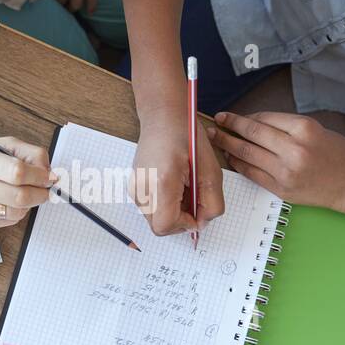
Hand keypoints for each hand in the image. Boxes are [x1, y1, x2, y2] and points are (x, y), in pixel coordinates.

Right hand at [0, 137, 53, 228]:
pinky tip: (8, 201)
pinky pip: (7, 221)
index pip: (18, 172)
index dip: (40, 176)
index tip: (49, 176)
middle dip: (41, 193)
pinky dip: (16, 212)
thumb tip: (50, 173)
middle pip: (20, 196)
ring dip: (29, 204)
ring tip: (25, 193)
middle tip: (46, 188)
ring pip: (16, 212)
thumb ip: (26, 153)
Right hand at [131, 107, 224, 235]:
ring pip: (155, 219)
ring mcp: (135, 188)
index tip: (197, 212)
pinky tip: (174, 184)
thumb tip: (202, 223)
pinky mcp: (134, 187)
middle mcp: (142, 187)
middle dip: (180, 219)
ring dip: (173, 212)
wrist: (163, 118)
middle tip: (193, 197)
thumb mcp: (210, 171)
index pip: (166, 225)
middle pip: (159, 226)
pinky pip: (151, 208)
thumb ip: (211, 203)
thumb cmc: (186, 137)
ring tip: (183, 187)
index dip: (185, 225)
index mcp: (162, 181)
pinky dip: (165, 204)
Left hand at [207, 111, 344, 212]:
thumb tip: (252, 123)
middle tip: (214, 124)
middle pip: (252, 135)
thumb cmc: (338, 155)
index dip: (241, 117)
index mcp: (304, 129)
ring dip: (228, 146)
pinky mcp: (282, 189)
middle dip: (229, 128)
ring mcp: (287, 172)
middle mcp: (294, 150)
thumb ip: (286, 126)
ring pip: (248, 155)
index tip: (229, 115)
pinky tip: (231, 158)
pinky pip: (253, 174)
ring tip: (216, 139)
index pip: (263, 119)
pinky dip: (239, 164)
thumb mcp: (317, 130)